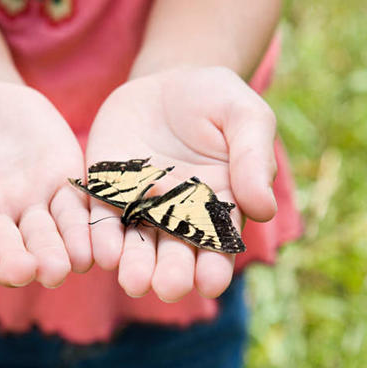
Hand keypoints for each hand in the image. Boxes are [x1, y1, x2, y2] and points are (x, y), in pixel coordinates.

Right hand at [0, 80, 90, 287]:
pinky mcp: (63, 188)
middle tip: (23, 272)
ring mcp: (31, 207)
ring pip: (46, 239)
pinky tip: (92, 251)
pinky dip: (85, 232)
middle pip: (8, 249)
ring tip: (58, 270)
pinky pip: (77, 213)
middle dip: (16, 263)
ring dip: (53, 257)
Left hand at [82, 66, 276, 301]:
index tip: (210, 282)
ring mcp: (141, 206)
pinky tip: (103, 252)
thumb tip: (264, 210)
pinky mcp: (107, 190)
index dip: (215, 266)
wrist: (168, 79)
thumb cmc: (218, 100)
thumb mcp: (245, 117)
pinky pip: (102, 218)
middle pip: (176, 253)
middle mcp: (179, 216)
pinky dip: (102, 236)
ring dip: (135, 265)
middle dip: (172, 273)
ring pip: (137, 244)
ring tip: (133, 282)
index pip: (218, 245)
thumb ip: (254, 159)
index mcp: (219, 206)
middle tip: (167, 287)